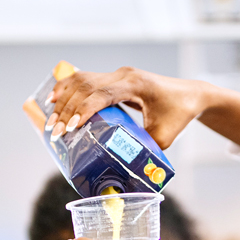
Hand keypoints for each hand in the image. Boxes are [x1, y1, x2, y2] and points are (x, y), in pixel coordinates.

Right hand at [46, 67, 215, 148]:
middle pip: (86, 86)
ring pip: (82, 80)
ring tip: (51, 120)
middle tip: (55, 132)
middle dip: (67, 109)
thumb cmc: (179, 114)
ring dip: (63, 98)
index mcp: (136, 84)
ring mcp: (118, 74)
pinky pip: (85, 78)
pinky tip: (54, 98)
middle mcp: (124, 75)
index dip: (84, 109)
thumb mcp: (164, 136)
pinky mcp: (114, 78)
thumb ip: (144, 147)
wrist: (189, 94)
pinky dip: (68, 87)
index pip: (103, 94)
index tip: (71, 126)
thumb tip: (121, 166)